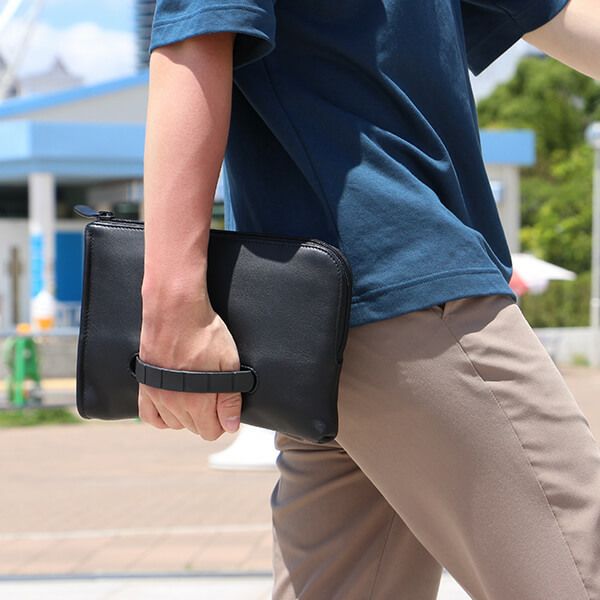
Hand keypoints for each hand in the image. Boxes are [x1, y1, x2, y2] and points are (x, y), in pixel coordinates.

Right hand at [137, 298, 241, 439]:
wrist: (176, 310)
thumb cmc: (205, 333)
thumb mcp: (229, 364)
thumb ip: (230, 399)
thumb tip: (231, 426)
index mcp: (197, 402)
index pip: (211, 431)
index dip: (223, 421)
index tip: (226, 406)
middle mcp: (174, 403)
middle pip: (193, 427)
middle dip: (207, 416)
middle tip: (213, 394)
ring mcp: (157, 395)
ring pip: (173, 423)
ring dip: (186, 415)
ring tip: (196, 394)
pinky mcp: (145, 385)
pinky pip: (149, 416)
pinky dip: (160, 416)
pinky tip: (172, 405)